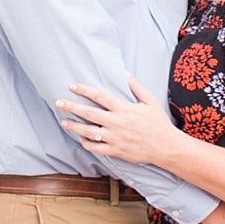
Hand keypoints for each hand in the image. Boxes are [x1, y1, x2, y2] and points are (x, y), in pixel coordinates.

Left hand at [56, 75, 174, 169]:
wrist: (166, 147)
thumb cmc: (158, 123)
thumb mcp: (150, 101)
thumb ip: (136, 86)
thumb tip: (125, 73)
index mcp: (124, 109)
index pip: (99, 97)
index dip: (84, 90)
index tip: (72, 85)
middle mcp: (117, 123)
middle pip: (89, 113)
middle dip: (72, 106)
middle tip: (58, 102)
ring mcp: (115, 138)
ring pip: (89, 132)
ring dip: (74, 126)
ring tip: (64, 122)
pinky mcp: (116, 151)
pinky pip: (96, 148)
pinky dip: (86, 143)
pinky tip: (81, 138)